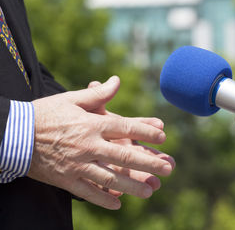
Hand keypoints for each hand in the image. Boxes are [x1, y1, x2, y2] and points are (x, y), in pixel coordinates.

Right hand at [29, 76, 174, 209]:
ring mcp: (77, 165)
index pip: (125, 127)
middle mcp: (89, 146)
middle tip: (168, 169)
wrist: (13, 133)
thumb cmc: (45, 113)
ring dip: (131, 186)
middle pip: (124, 156)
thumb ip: (98, 94)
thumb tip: (117, 81)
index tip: (163, 136)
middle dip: (148, 163)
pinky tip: (117, 204)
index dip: (146, 131)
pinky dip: (103, 199)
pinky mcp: (65, 179)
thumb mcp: (72, 99)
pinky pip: (87, 192)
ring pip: (110, 178)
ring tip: (149, 191)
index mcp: (92, 124)